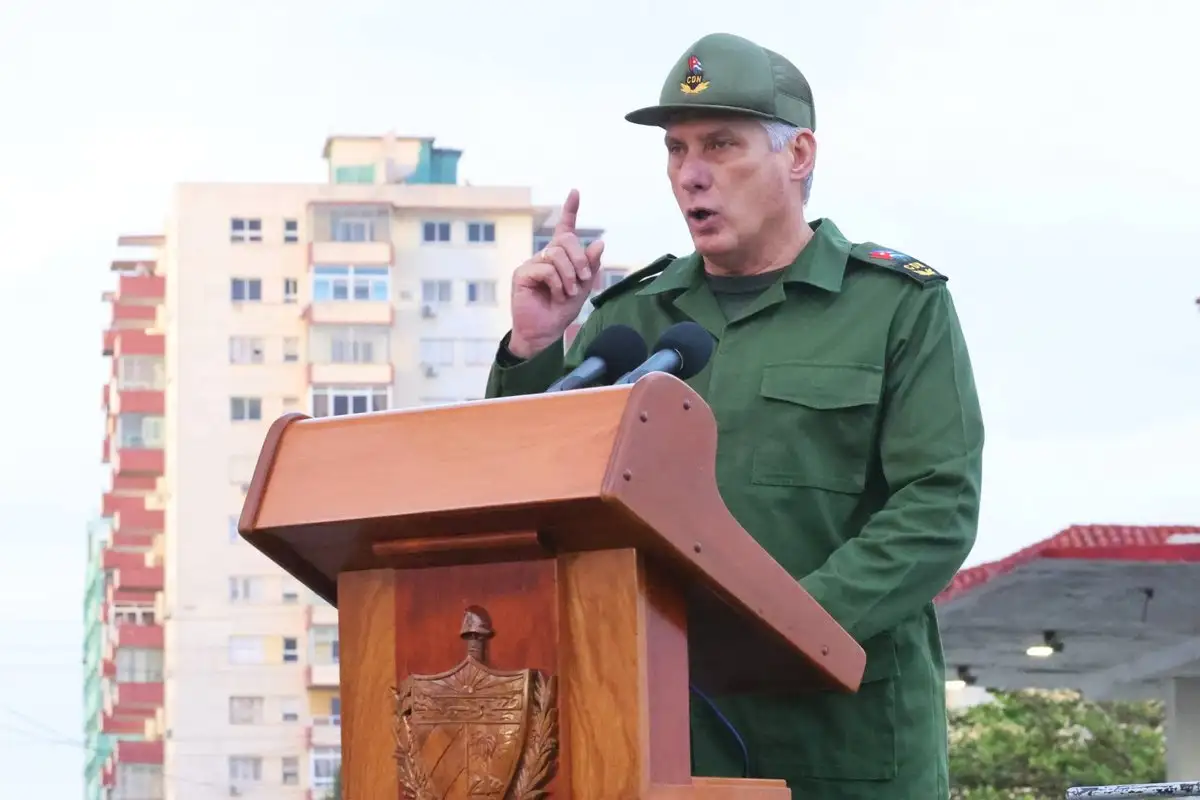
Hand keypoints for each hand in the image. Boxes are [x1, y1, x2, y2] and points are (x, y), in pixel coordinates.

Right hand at [509, 189, 604, 357]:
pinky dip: (557, 284)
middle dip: (580, 258)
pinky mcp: (523, 274)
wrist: (545, 333)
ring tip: (568, 292)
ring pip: (556, 254)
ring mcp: (532, 264)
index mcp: (560, 257)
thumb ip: (590, 266)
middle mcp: (545, 256)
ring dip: (569, 275)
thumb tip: (599, 243)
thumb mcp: (583, 287)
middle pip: (565, 240)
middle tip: (583, 278)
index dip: (569, 210)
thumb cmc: (561, 311)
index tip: (575, 192)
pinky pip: (546, 269)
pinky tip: (556, 295)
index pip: (564, 229)